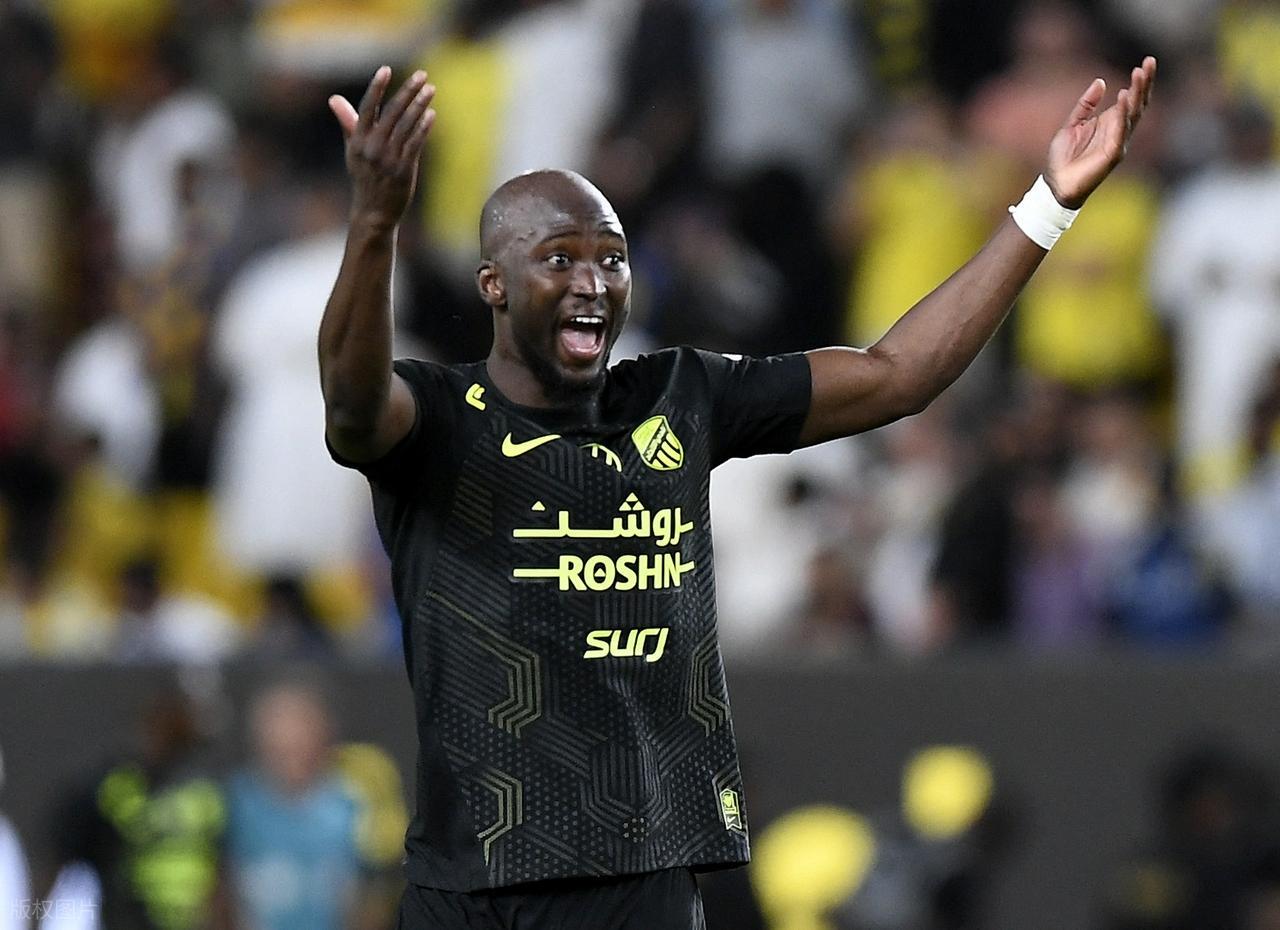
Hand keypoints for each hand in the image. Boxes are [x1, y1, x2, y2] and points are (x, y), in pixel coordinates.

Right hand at [329, 66, 436, 229]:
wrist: (373, 212)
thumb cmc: (364, 177)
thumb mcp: (352, 150)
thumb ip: (348, 123)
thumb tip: (334, 99)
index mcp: (357, 140)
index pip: (366, 108)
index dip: (376, 88)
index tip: (386, 69)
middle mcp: (371, 148)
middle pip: (391, 112)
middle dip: (407, 91)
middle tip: (421, 74)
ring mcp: (388, 159)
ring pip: (406, 126)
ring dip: (420, 105)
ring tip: (431, 89)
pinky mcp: (403, 170)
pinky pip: (415, 143)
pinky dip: (424, 127)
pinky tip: (432, 114)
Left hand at [1044, 56, 1155, 208]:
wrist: (1056, 185)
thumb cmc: (1063, 158)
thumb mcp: (1072, 124)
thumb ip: (1086, 105)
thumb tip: (1101, 82)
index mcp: (1110, 123)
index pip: (1131, 99)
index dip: (1139, 82)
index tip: (1145, 63)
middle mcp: (1118, 131)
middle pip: (1137, 103)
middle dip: (1144, 83)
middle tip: (1149, 62)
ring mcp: (1118, 142)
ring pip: (1133, 114)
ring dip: (1137, 93)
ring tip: (1139, 73)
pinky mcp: (1112, 154)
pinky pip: (1121, 131)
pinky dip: (1123, 114)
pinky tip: (1125, 97)